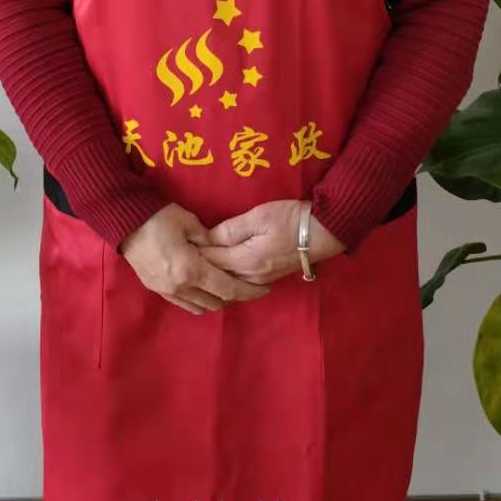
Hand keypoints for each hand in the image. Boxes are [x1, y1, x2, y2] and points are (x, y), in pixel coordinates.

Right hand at [119, 202, 271, 316]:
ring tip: (224, 286)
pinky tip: (203, 287)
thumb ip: (210, 239)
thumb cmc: (159, 217)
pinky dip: (198, 299)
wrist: (125, 222)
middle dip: (233, 296)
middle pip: (216, 302)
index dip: (248, 291)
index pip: (228, 288)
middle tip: (244, 284)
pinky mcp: (157, 289)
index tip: (263, 290)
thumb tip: (221, 248)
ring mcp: (167, 291)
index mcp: (191, 270)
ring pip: (200, 306)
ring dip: (215, 300)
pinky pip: (184, 303)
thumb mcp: (190, 222)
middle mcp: (180, 287)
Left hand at [197, 199, 346, 285]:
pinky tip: (219, 268)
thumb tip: (208, 239)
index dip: (193, 253)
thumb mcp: (258, 216)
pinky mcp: (265, 278)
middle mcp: (249, 277)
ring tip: (197, 261)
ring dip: (211, 275)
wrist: (320, 232)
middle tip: (183, 254)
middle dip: (199, 267)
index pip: (209, 261)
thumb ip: (230, 229)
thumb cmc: (289, 219)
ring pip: (226, 284)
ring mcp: (258, 280)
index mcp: (245, 261)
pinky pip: (238, 283)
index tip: (179, 244)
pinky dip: (225, 278)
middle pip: (215, 278)